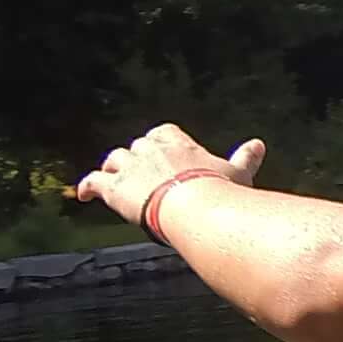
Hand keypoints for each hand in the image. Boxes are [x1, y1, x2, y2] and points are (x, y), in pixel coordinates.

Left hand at [75, 124, 264, 232]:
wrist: (196, 208)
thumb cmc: (220, 191)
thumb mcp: (237, 173)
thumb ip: (245, 157)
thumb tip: (259, 144)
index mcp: (178, 143)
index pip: (163, 133)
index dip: (161, 143)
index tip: (165, 153)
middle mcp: (150, 150)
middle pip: (137, 146)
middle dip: (138, 159)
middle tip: (143, 175)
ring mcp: (130, 167)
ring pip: (114, 159)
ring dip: (115, 169)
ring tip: (116, 181)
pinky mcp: (114, 188)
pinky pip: (94, 182)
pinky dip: (88, 187)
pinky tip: (84, 195)